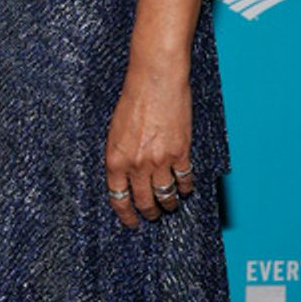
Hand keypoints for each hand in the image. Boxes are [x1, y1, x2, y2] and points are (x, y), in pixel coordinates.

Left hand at [103, 64, 193, 228]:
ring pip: (166, 195)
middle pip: (143, 201)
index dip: (126, 214)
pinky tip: (185, 189)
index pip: (118, 198)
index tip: (131, 222)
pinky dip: (186, 187)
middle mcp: (136, 163)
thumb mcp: (115, 130)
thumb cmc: (133, 99)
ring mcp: (160, 160)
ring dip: (168, 204)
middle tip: (152, 216)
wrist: (155, 79)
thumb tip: (126, 176)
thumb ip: (121, 155)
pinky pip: (184, 179)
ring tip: (170, 205)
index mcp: (115, 158)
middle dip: (149, 213)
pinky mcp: (180, 152)